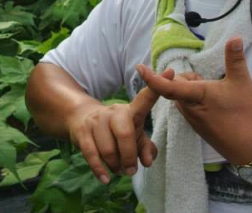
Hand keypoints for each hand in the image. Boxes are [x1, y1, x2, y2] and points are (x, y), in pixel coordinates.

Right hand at [68, 68, 174, 183]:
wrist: (80, 119)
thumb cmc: (114, 129)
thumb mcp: (133, 135)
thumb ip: (145, 147)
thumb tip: (147, 161)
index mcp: (130, 111)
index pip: (145, 99)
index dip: (157, 88)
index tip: (171, 72)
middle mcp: (113, 112)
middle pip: (125, 134)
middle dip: (129, 157)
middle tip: (131, 170)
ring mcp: (96, 121)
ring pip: (108, 149)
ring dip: (115, 165)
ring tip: (117, 170)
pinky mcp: (82, 132)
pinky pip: (91, 154)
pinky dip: (100, 169)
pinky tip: (105, 178)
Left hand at [136, 37, 251, 165]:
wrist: (251, 149)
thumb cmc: (245, 115)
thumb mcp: (242, 83)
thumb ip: (235, 59)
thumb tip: (235, 37)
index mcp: (194, 96)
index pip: (166, 86)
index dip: (151, 77)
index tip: (139, 67)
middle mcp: (187, 108)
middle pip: (177, 85)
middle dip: (190, 78)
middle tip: (210, 80)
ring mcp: (191, 119)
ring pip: (183, 96)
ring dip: (193, 89)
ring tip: (216, 92)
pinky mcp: (196, 126)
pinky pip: (189, 106)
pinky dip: (196, 99)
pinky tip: (216, 104)